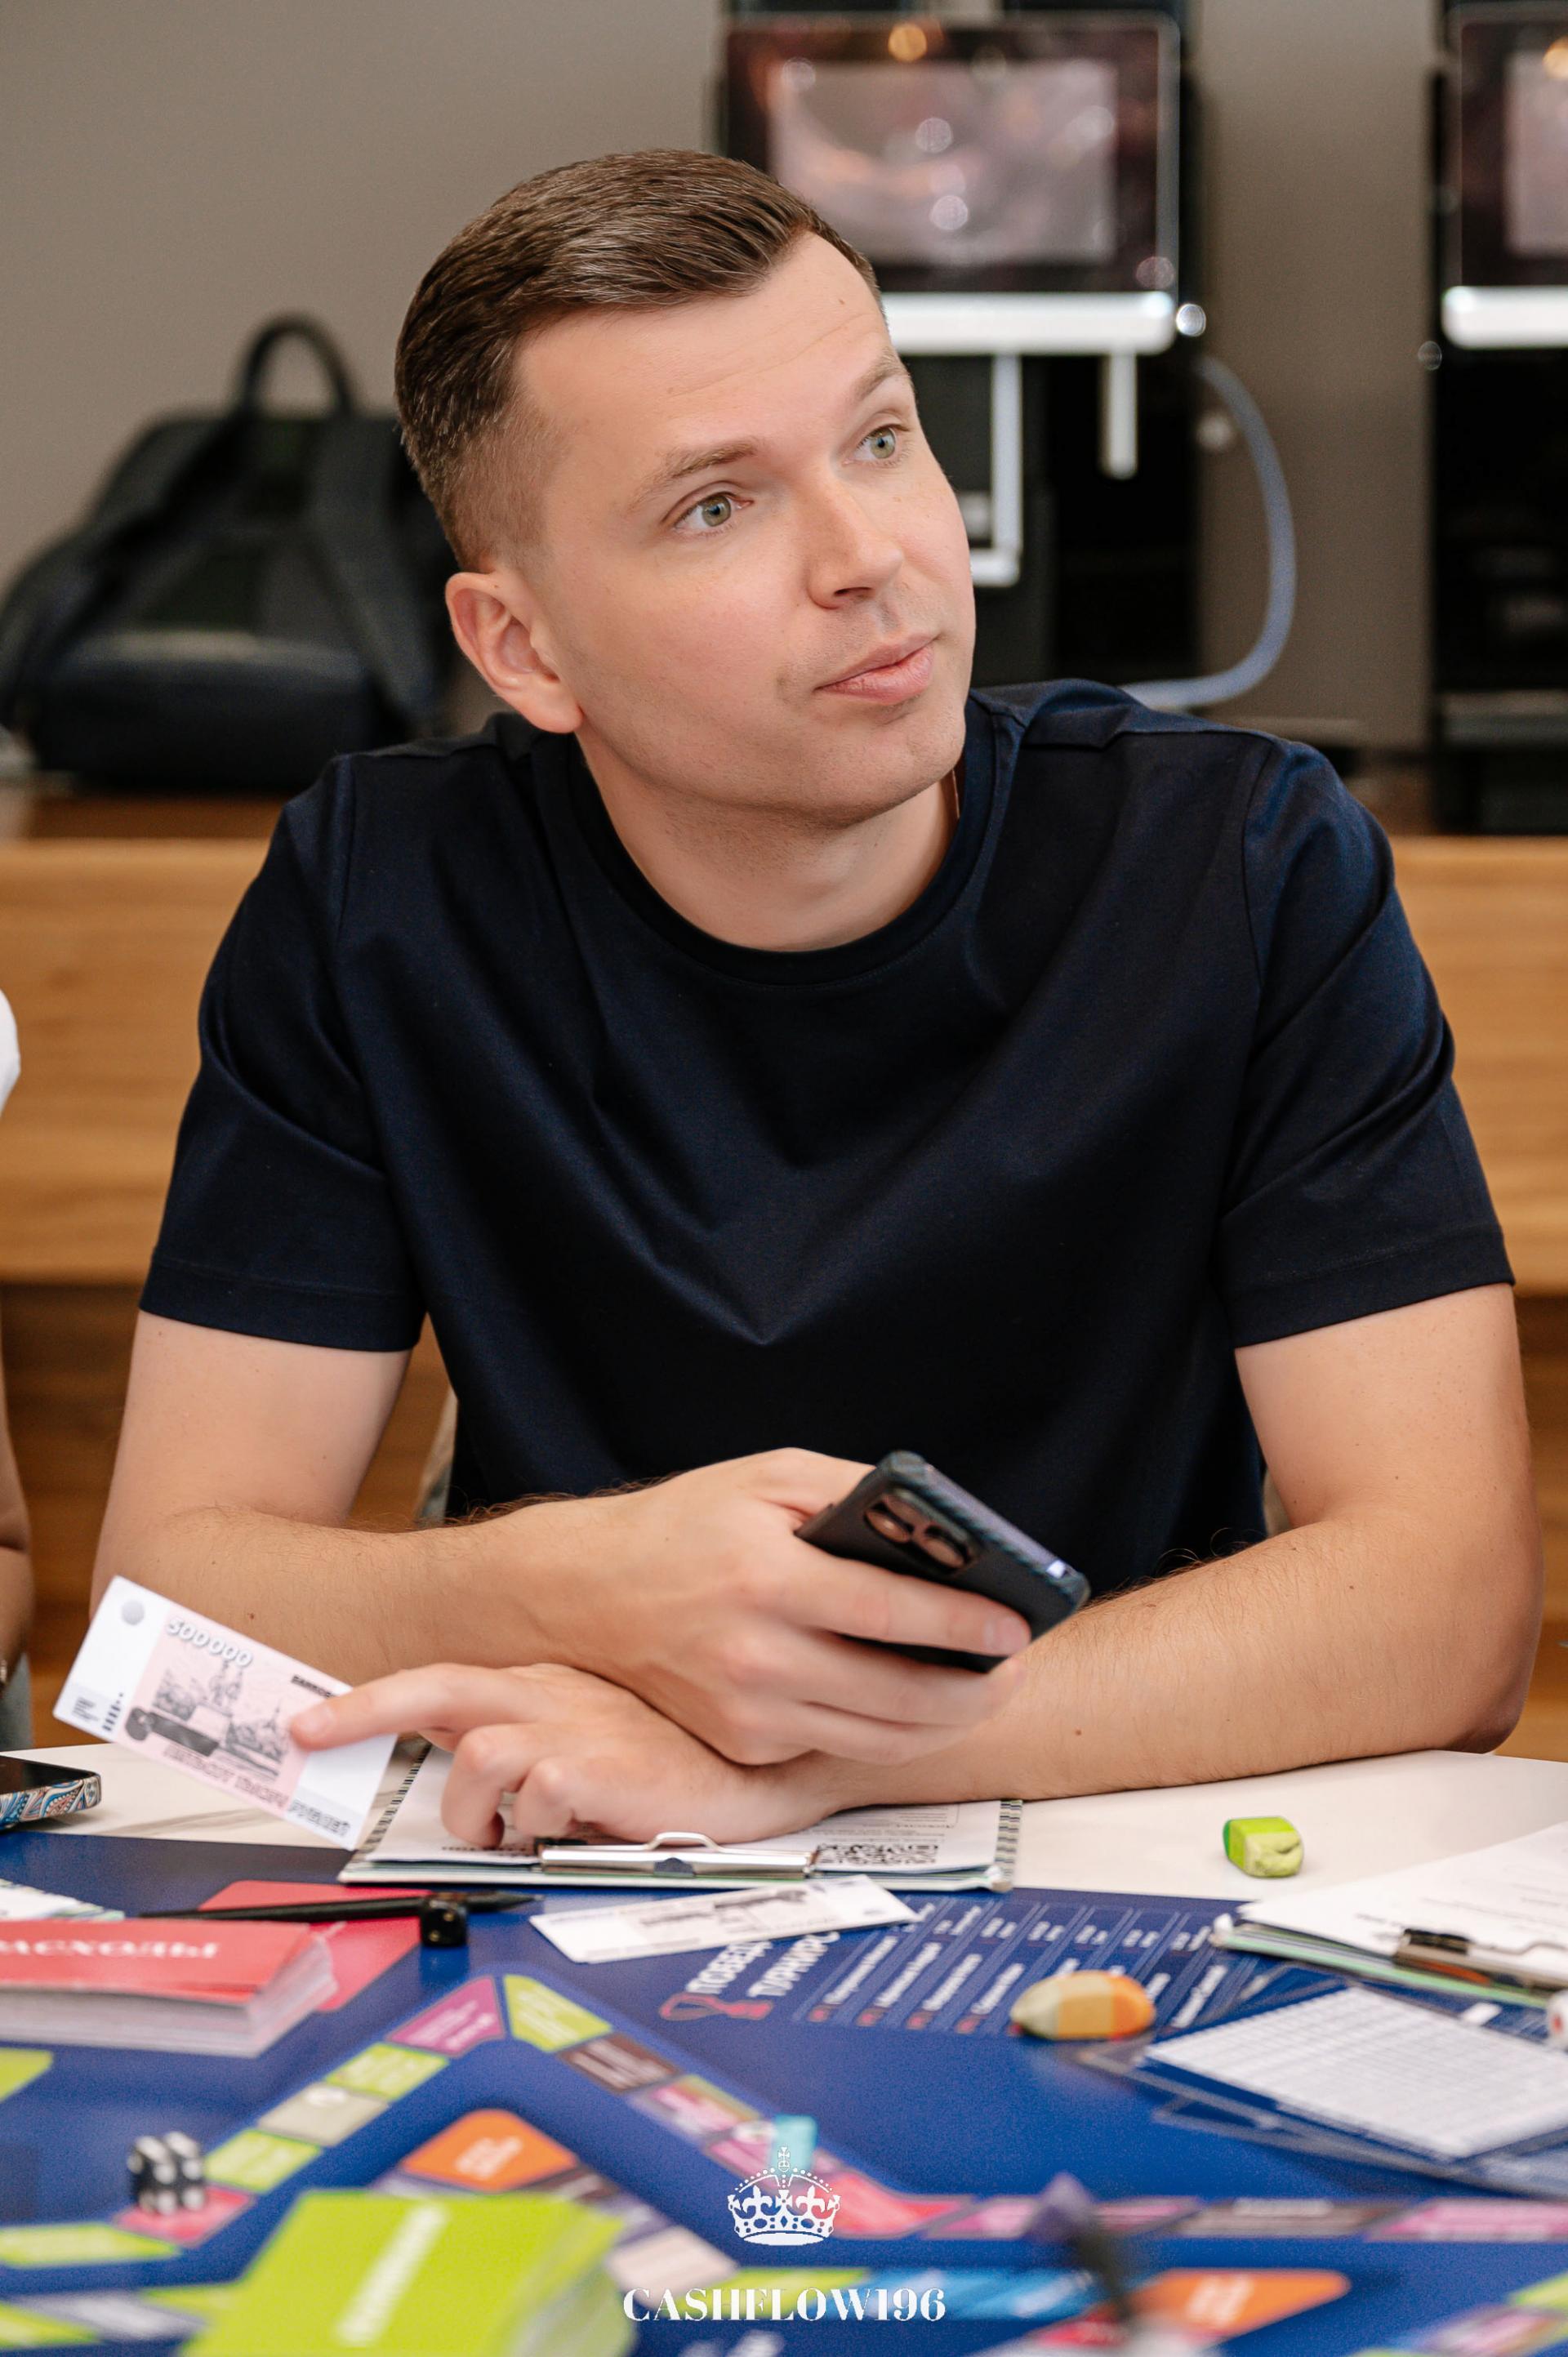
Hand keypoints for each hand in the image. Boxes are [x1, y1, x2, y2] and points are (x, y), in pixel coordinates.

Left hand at [290, 1663, 839, 1846]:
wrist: (771, 1766)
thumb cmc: (684, 1761)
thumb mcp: (600, 1741)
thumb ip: (534, 1743)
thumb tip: (468, 1761)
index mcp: (548, 1685)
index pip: (444, 1679)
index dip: (370, 1700)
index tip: (307, 1721)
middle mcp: (552, 1695)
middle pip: (439, 1689)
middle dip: (363, 1709)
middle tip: (305, 1733)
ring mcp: (574, 1727)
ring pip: (478, 1762)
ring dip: (483, 1814)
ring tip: (526, 1833)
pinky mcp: (598, 1768)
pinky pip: (532, 1803)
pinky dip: (540, 1830)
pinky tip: (579, 1832)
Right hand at [523, 1448, 1030, 1768]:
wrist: (587, 1593)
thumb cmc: (687, 1525)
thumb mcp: (770, 1477)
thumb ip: (855, 1494)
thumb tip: (941, 1530)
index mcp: (767, 1578)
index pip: (890, 1611)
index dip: (965, 1623)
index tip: (1018, 1625)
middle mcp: (756, 1657)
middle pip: (899, 1696)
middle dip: (976, 1689)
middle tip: (1017, 1670)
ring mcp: (746, 1713)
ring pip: (878, 1738)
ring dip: (944, 1721)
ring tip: (982, 1690)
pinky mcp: (740, 1746)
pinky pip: (834, 1747)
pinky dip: (884, 1730)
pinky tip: (913, 1701)